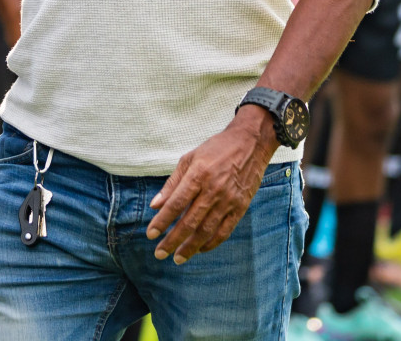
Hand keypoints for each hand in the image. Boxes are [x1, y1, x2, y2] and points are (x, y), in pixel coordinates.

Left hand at [146, 107, 274, 261]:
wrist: (250, 144)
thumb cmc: (215, 149)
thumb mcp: (189, 158)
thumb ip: (172, 183)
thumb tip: (155, 205)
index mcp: (198, 175)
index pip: (176, 204)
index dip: (162, 221)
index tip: (150, 234)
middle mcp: (213, 190)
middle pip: (190, 222)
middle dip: (173, 240)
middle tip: (160, 254)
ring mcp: (229, 200)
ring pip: (207, 230)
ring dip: (191, 247)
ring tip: (178, 257)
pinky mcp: (240, 207)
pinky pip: (225, 230)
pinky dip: (211, 243)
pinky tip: (200, 249)